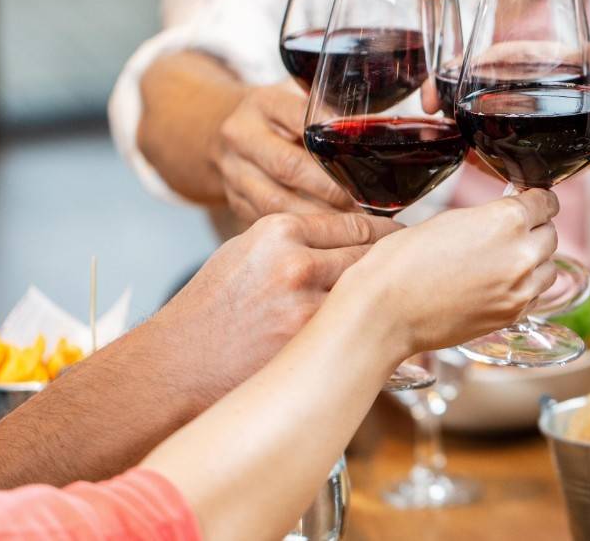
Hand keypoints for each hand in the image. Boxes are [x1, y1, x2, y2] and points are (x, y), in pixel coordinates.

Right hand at [149, 212, 400, 401]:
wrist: (175, 368)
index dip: (385, 233)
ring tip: (404, 302)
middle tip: (415, 270)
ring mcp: (306, 307)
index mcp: (278, 231)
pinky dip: (374, 333)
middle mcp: (296, 263)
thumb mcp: (244, 254)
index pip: (354, 222)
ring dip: (387, 299)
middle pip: (370, 255)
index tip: (403, 240)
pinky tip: (384, 336)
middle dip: (393, 264)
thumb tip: (347, 236)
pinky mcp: (310, 346)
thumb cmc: (209, 311)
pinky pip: (359, 333)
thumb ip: (293, 241)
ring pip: (369, 293)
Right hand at [216, 81, 356, 221]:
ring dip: (317, 216)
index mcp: (263, 103)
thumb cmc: (277, 117)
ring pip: (275, 201)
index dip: (332, 142)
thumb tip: (378, 130)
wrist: (223, 133)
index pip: (300, 119)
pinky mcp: (233, 201)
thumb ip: (329, 110)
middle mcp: (241, 136)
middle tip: (364, 201)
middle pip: (288, 166)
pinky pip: (267, 220)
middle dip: (331, 189)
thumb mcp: (297, 98)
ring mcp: (233, 172)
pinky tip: (326, 235)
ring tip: (350, 225)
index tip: (363, 158)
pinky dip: (299, 230)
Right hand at [338, 190, 560, 356]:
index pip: (546, 202)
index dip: (537, 200)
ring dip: (535, 261)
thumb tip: (505, 218)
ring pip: (549, 268)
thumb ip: (488, 217)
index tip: (532, 202)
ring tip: (507, 260)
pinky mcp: (511, 315)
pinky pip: (535, 296)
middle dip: (535, 230)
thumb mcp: (448, 220)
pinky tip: (499, 284)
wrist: (386, 311)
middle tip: (513, 232)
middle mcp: (521, 253)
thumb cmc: (403, 262)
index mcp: (507, 219)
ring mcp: (520, 289)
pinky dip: (525, 288)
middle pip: (550, 235)